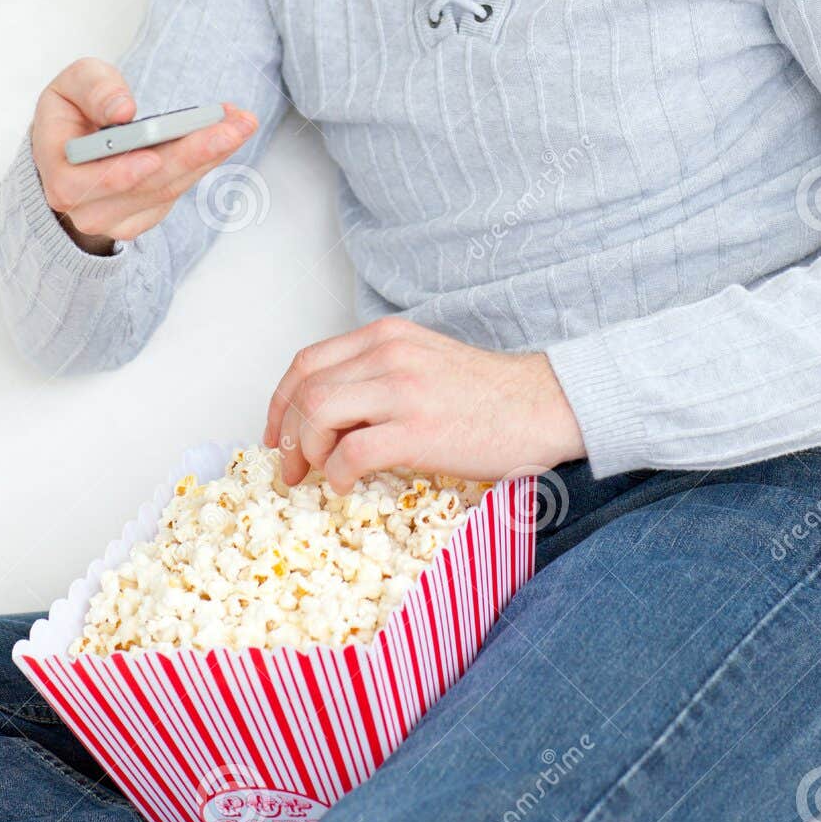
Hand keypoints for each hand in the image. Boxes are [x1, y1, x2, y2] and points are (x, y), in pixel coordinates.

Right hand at [32, 57, 257, 250]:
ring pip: (168, 190)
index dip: (119, 174)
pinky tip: (228, 136)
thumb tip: (123, 110)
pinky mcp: (141, 218)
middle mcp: (83, 205)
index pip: (82, 183)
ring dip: (209, 156)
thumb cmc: (73, 112)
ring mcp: (114, 218)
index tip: (152, 157)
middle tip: (231, 127)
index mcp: (57, 171)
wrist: (76, 148)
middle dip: (191, 154)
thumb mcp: (73, 85)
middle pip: (144, 185)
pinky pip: (177, 192)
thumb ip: (94, 89)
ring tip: (241, 124)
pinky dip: (205, 162)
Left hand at [262, 316, 584, 493]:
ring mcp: (403, 390)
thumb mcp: (421, 362)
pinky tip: (348, 485)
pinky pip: (351, 453)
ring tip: (322, 474)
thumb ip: (376, 375)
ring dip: (308, 451)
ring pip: (317, 414)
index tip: (277, 436)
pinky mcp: (419, 431)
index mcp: (385, 336)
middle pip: (304, 389)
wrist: (543, 405)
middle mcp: (388, 354)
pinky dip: (337, 475)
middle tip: (291, 469)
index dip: (280, 403)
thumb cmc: (485, 394)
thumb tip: (326, 418)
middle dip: (286, 434)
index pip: (306, 362)